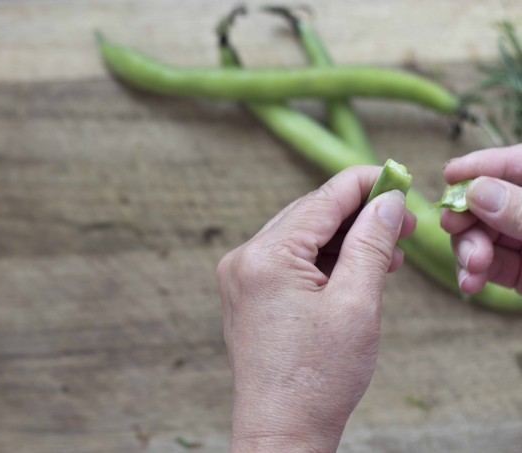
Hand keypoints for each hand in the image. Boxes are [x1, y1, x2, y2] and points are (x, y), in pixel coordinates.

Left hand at [217, 166, 415, 452]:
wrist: (281, 431)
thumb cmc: (318, 378)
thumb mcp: (357, 304)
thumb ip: (371, 244)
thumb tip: (385, 201)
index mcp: (266, 257)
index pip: (322, 200)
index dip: (364, 185)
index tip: (398, 179)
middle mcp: (244, 259)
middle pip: (309, 215)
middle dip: (356, 215)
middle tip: (401, 224)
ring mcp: (240, 276)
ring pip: (299, 237)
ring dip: (342, 240)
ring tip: (386, 254)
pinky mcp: (246, 293)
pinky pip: (287, 260)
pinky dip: (321, 260)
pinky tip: (354, 269)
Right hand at [442, 144, 521, 293]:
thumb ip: (521, 211)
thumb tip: (475, 189)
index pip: (516, 163)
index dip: (482, 165)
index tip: (450, 173)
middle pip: (489, 201)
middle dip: (467, 217)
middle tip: (454, 229)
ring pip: (481, 234)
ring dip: (467, 249)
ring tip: (472, 267)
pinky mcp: (521, 273)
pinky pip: (489, 265)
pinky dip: (474, 273)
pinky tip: (470, 283)